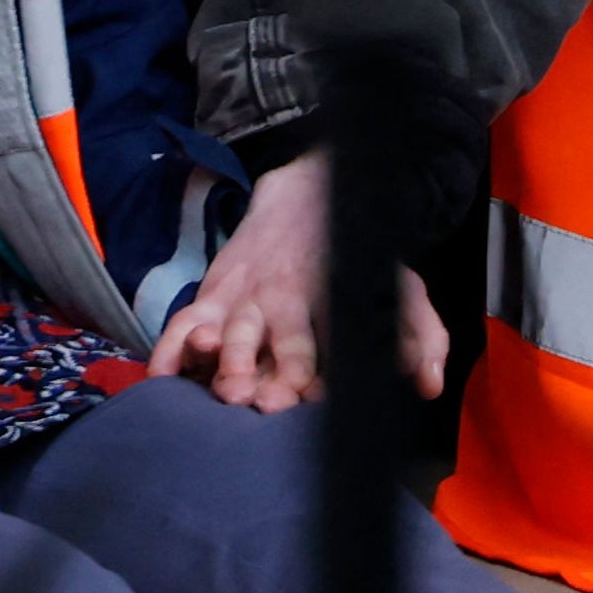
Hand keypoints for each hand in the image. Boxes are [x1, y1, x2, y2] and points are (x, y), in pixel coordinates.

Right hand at [148, 152, 448, 415]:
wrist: (308, 192)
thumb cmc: (355, 257)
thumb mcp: (399, 286)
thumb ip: (420, 336)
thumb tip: (427, 384)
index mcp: (329, 299)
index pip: (325, 344)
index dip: (317, 372)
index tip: (313, 399)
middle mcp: (283, 299)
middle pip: (273, 339)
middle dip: (267, 370)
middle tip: (260, 400)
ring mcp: (244, 296)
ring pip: (228, 331)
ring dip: (224, 359)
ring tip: (221, 386)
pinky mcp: (214, 294)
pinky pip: (184, 323)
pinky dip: (171, 348)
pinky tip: (164, 378)